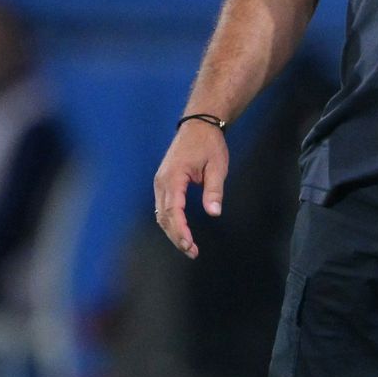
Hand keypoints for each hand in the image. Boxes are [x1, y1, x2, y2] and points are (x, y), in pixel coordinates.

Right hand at [153, 120, 228, 258]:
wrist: (199, 124)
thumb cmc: (209, 144)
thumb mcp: (217, 167)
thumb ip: (214, 190)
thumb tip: (214, 213)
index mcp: (173, 177)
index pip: (174, 211)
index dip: (180, 231)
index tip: (190, 245)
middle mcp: (162, 181)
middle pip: (164, 216)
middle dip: (176, 236)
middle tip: (192, 252)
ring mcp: (160, 182)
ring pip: (161, 214)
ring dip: (173, 231)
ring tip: (189, 246)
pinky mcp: (163, 182)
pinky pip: (163, 207)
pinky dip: (170, 221)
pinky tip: (181, 231)